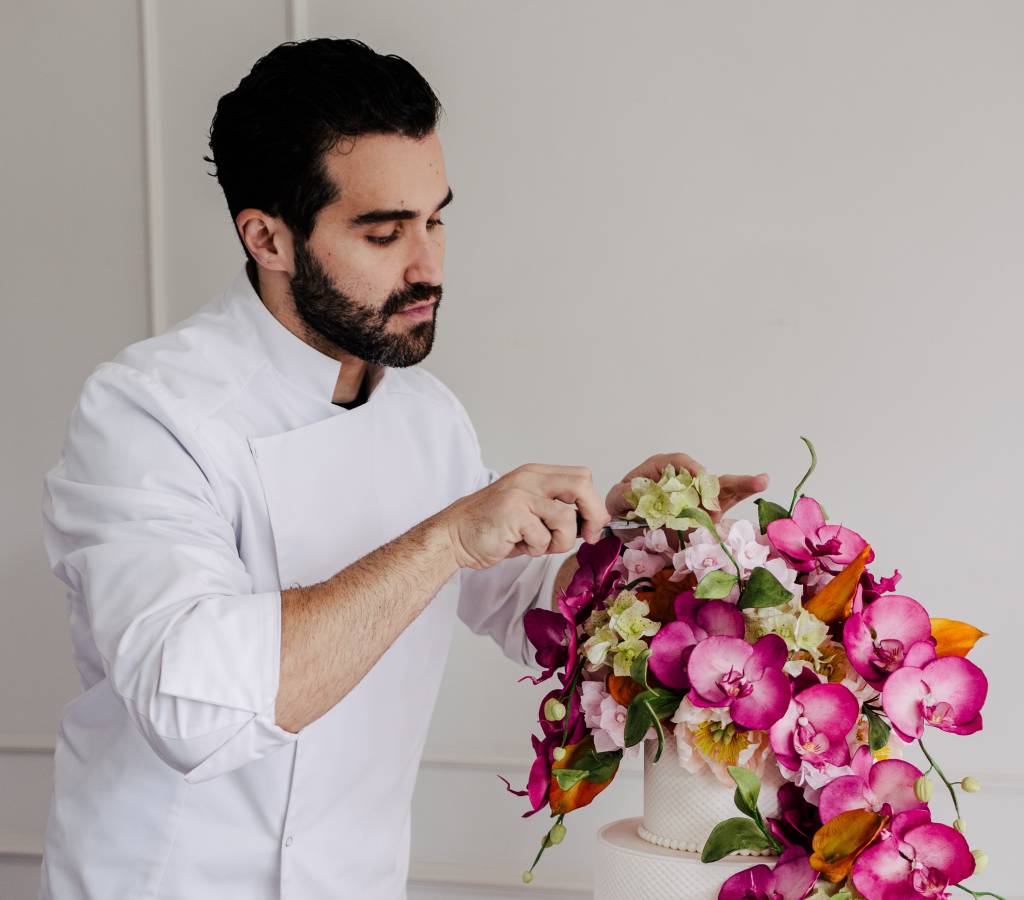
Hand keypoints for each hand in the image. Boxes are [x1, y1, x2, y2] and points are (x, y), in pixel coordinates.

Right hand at [438, 464, 610, 569]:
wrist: (454, 536)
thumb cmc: (493, 527)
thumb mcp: (528, 510)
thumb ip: (556, 509)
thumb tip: (592, 523)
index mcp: (536, 474)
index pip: (582, 477)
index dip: (593, 503)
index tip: (591, 526)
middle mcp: (530, 478)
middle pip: (582, 486)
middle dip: (593, 515)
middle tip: (589, 536)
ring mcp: (521, 494)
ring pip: (566, 519)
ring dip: (559, 542)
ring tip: (537, 544)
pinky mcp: (513, 513)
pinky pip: (543, 537)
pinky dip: (535, 549)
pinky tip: (518, 545)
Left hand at [605, 452, 769, 523]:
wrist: (626, 518)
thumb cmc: (624, 502)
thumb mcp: (617, 497)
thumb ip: (625, 495)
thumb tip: (637, 494)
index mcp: (662, 467)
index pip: (679, 462)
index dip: (690, 468)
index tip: (699, 477)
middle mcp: (684, 478)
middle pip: (707, 476)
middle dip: (727, 479)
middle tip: (751, 479)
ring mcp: (697, 495)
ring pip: (722, 489)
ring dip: (742, 486)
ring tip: (762, 480)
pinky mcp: (705, 510)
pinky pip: (723, 502)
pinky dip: (740, 495)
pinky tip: (760, 483)